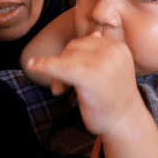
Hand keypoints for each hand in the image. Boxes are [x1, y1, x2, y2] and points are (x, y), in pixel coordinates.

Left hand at [25, 32, 141, 135]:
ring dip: (57, 73)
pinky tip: (31, 66)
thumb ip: (101, 53)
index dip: (72, 56)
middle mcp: (113, 51)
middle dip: (63, 63)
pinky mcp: (90, 77)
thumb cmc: (115, 100)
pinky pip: (60, 66)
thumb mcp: (113, 69)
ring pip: (66, 57)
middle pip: (74, 46)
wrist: (125, 125)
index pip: (86, 41)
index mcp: (118, 47)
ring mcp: (103, 63)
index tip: (70, 76)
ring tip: (62, 91)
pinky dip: (43, 66)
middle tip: (62, 88)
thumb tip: (93, 32)